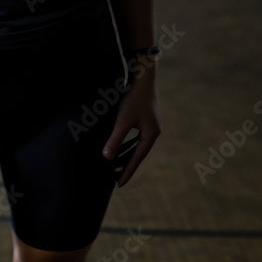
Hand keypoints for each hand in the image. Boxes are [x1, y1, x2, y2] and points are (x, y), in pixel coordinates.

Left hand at [101, 72, 161, 187]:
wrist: (143, 77)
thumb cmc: (134, 98)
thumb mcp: (123, 120)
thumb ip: (116, 139)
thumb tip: (107, 157)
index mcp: (151, 134)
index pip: (137, 158)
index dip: (127, 171)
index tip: (119, 185)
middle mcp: (153, 132)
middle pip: (139, 153)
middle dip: (127, 165)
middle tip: (117, 180)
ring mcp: (150, 125)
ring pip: (137, 145)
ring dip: (127, 154)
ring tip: (116, 166)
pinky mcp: (145, 118)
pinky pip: (136, 137)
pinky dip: (128, 144)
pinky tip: (121, 147)